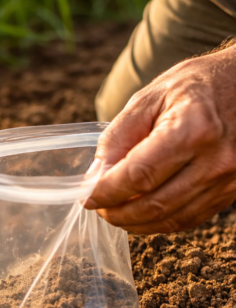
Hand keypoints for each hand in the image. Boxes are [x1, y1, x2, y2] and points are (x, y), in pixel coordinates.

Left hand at [86, 45, 235, 233]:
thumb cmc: (198, 85)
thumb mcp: (150, 98)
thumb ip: (119, 137)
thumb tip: (96, 177)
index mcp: (193, 130)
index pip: (139, 176)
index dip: (107, 192)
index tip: (87, 196)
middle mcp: (216, 160)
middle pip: (154, 205)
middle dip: (117, 213)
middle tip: (98, 207)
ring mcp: (228, 180)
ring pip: (171, 219)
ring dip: (136, 222)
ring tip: (115, 211)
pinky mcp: (232, 191)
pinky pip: (189, 218)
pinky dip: (160, 221)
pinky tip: (141, 212)